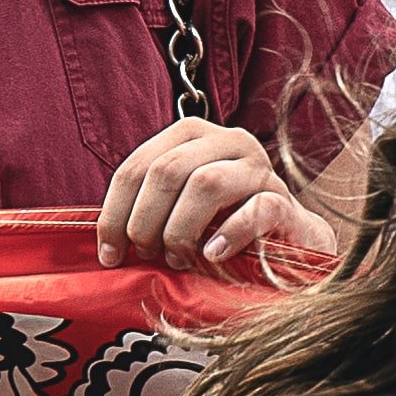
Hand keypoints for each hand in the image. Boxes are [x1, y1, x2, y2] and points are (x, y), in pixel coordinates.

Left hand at [99, 118, 333, 279]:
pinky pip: (254, 210)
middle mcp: (227, 141)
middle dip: (146, 222)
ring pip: (206, 183)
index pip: (138, 165)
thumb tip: (104, 240)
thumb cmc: (225, 228)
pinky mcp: (286, 201)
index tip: (109, 254)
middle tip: (148, 256)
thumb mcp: (180, 210)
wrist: (292, 244)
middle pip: (167, 171)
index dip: (114, 212)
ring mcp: (261, 168)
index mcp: (192, 136)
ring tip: (180, 259)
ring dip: (181, 230)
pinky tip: (213, 256)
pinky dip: (227, 236)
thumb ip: (148, 209)